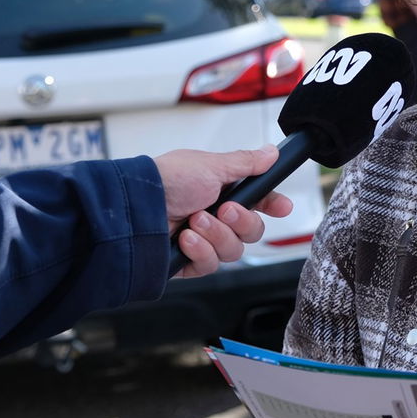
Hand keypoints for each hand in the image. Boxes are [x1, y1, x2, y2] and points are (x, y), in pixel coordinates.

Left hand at [153, 147, 293, 277]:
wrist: (134, 208)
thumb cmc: (166, 180)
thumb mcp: (211, 166)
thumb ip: (245, 163)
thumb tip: (270, 152)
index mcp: (223, 191)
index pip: (258, 201)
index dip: (272, 205)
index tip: (282, 207)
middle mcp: (215, 215)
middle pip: (252, 231)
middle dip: (241, 221)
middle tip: (224, 210)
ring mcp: (203, 240)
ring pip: (234, 250)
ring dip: (216, 235)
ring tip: (194, 222)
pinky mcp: (189, 261)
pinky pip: (211, 265)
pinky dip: (201, 251)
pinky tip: (186, 239)